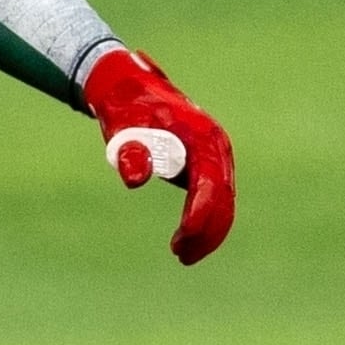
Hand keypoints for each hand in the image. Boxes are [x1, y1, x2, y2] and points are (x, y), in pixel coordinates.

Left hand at [82, 48, 235, 264]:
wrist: (129, 88)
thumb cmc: (125, 107)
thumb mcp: (121, 126)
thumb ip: (130, 151)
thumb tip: (135, 180)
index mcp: (202, 136)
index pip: (210, 183)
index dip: (200, 214)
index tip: (185, 238)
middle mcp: (216, 147)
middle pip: (223, 198)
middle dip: (207, 231)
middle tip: (181, 256)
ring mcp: (215, 156)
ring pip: (223, 202)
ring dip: (208, 232)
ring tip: (182, 255)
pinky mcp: (207, 165)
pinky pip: (214, 198)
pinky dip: (204, 221)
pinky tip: (187, 240)